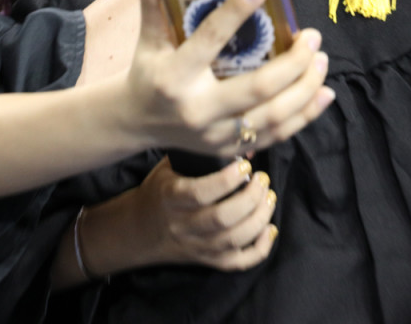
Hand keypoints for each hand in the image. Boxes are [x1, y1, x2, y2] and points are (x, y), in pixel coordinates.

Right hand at [126, 0, 333, 157]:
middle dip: (292, 64)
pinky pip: (277, 135)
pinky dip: (306, 115)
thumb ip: (152, 3)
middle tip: (312, 38)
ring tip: (321, 61)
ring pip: (274, 116)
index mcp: (174, 76)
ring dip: (305, 88)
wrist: (137, 124)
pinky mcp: (230, 149)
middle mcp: (197, 109)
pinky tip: (324, 92)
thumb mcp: (148, 39)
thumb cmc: (148, 73)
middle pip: (256, 88)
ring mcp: (216, 135)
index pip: (209, 40)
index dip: (234, 13)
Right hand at [128, 157, 277, 269]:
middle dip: (251, 198)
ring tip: (269, 197)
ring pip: (233, 239)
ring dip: (259, 218)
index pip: (200, 193)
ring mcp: (196, 246)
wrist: (141, 229)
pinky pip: (238, 262)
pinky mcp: (207, 260)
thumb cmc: (160, 191)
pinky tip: (270, 229)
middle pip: (222, 218)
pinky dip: (260, 248)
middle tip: (263, 180)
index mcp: (170, 198)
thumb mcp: (168, 167)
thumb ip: (198, 155)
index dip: (227, 180)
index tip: (245, 166)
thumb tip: (243, 147)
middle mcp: (182, 225)